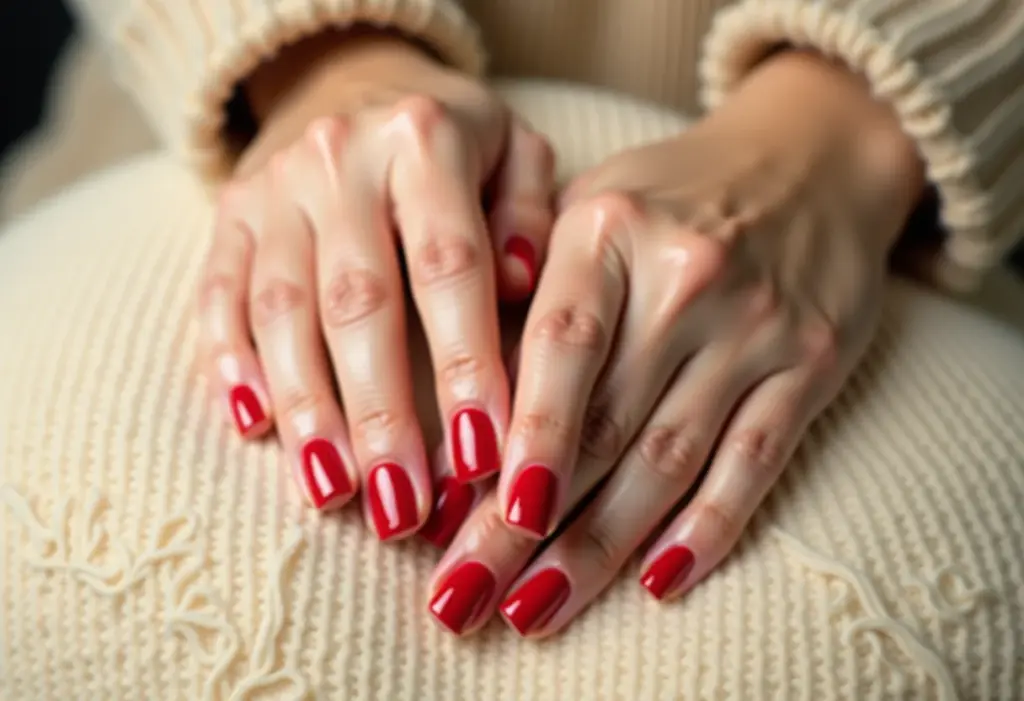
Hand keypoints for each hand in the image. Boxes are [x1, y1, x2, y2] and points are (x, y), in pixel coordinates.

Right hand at [196, 30, 554, 539]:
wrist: (353, 81)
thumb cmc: (457, 143)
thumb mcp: (517, 154)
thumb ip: (531, 216)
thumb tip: (521, 289)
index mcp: (424, 141)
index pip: (449, 267)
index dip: (465, 365)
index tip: (486, 455)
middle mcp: (339, 159)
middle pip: (358, 303)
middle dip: (380, 414)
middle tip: (403, 508)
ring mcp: (273, 188)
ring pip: (281, 310)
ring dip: (307, 409)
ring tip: (332, 492)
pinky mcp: (227, 215)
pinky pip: (216, 294)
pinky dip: (229, 364)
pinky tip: (252, 427)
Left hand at [425, 52, 924, 635]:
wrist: (810, 159)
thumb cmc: (668, 196)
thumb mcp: (589, 210)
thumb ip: (528, 294)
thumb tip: (460, 420)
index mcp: (608, 229)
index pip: (555, 349)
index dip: (513, 439)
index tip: (456, 518)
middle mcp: (685, 277)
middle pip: (599, 424)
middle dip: (525, 525)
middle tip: (465, 595)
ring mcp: (756, 325)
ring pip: (668, 459)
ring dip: (598, 546)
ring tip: (537, 608)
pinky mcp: (811, 364)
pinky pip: (755, 462)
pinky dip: (707, 528)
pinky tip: (658, 581)